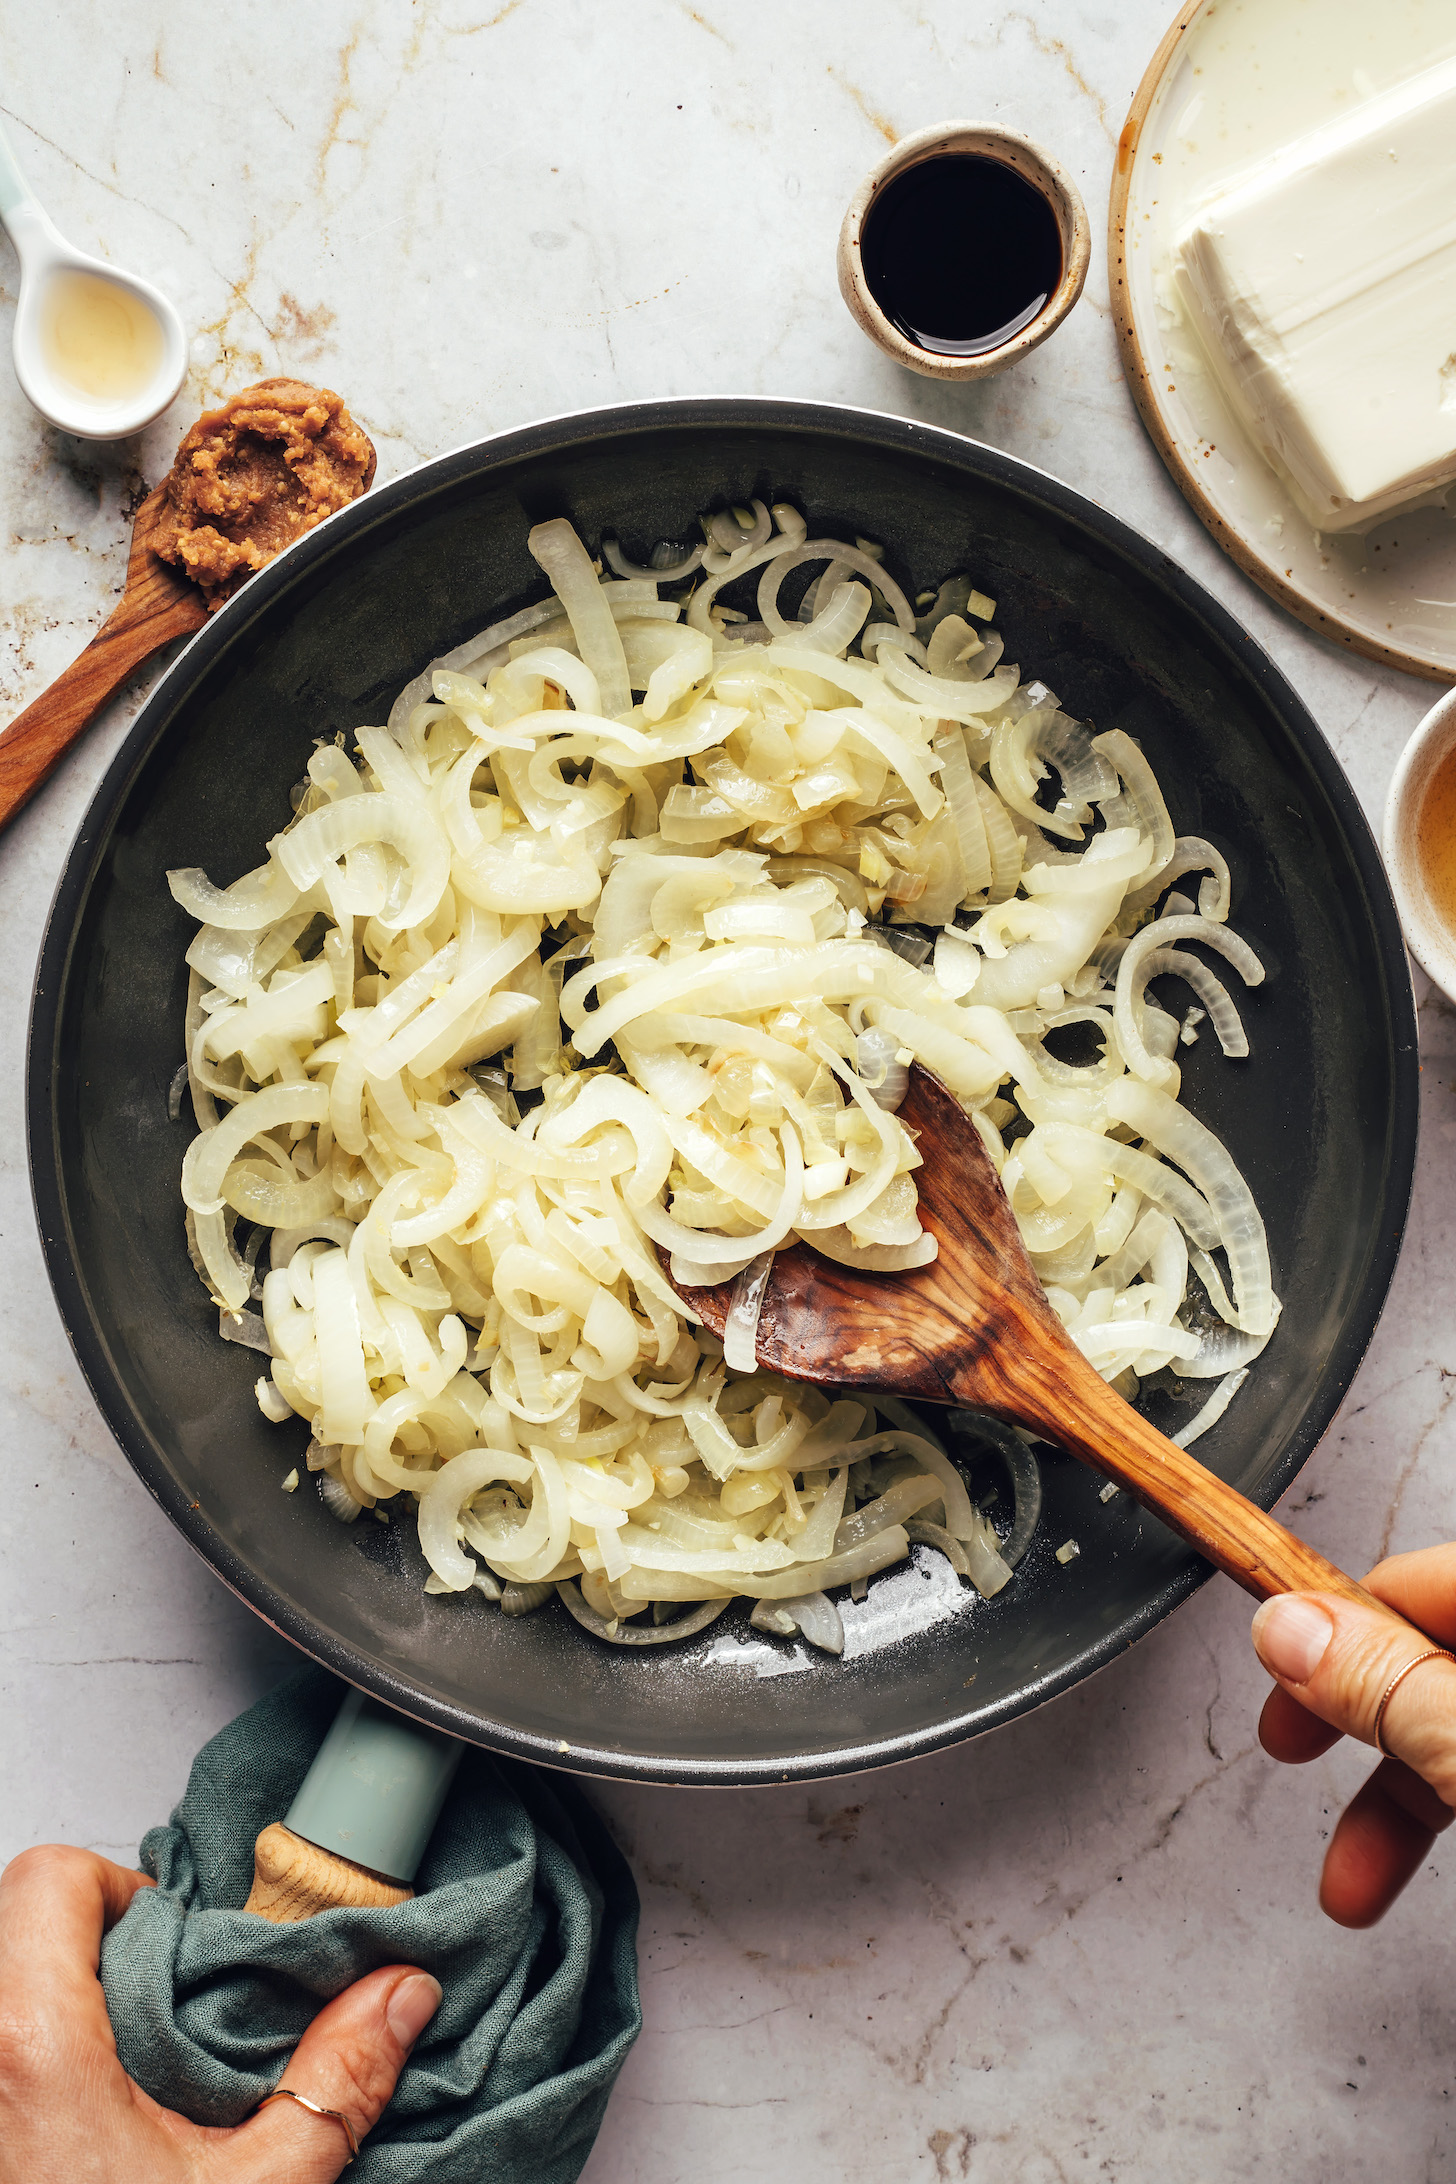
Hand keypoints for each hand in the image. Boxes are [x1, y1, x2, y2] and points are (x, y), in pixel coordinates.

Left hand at [0, 1844, 440, 2181]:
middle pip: (12, 1930)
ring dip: (52, 2013)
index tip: (165, 1943)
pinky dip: (27, 2069)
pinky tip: (79, 2135)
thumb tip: (398, 1994)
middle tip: (153, 2015)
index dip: (116, 1889)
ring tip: (117, 2079)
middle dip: (89, 1953)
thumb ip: (337, 2081)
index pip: (48, 1878)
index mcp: (28, 2049)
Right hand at [1252, 1545, 1455, 1927]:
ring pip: (1452, 1726)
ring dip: (1393, 1800)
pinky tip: (1405, 1864)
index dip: (1329, 1626)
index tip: (1273, 1676)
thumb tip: (1289, 1629)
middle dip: (1352, 1725)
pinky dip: (1443, 1810)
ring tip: (1351, 1878)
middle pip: (1426, 1657)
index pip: (1407, 1582)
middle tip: (1290, 1750)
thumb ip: (1386, 1685)